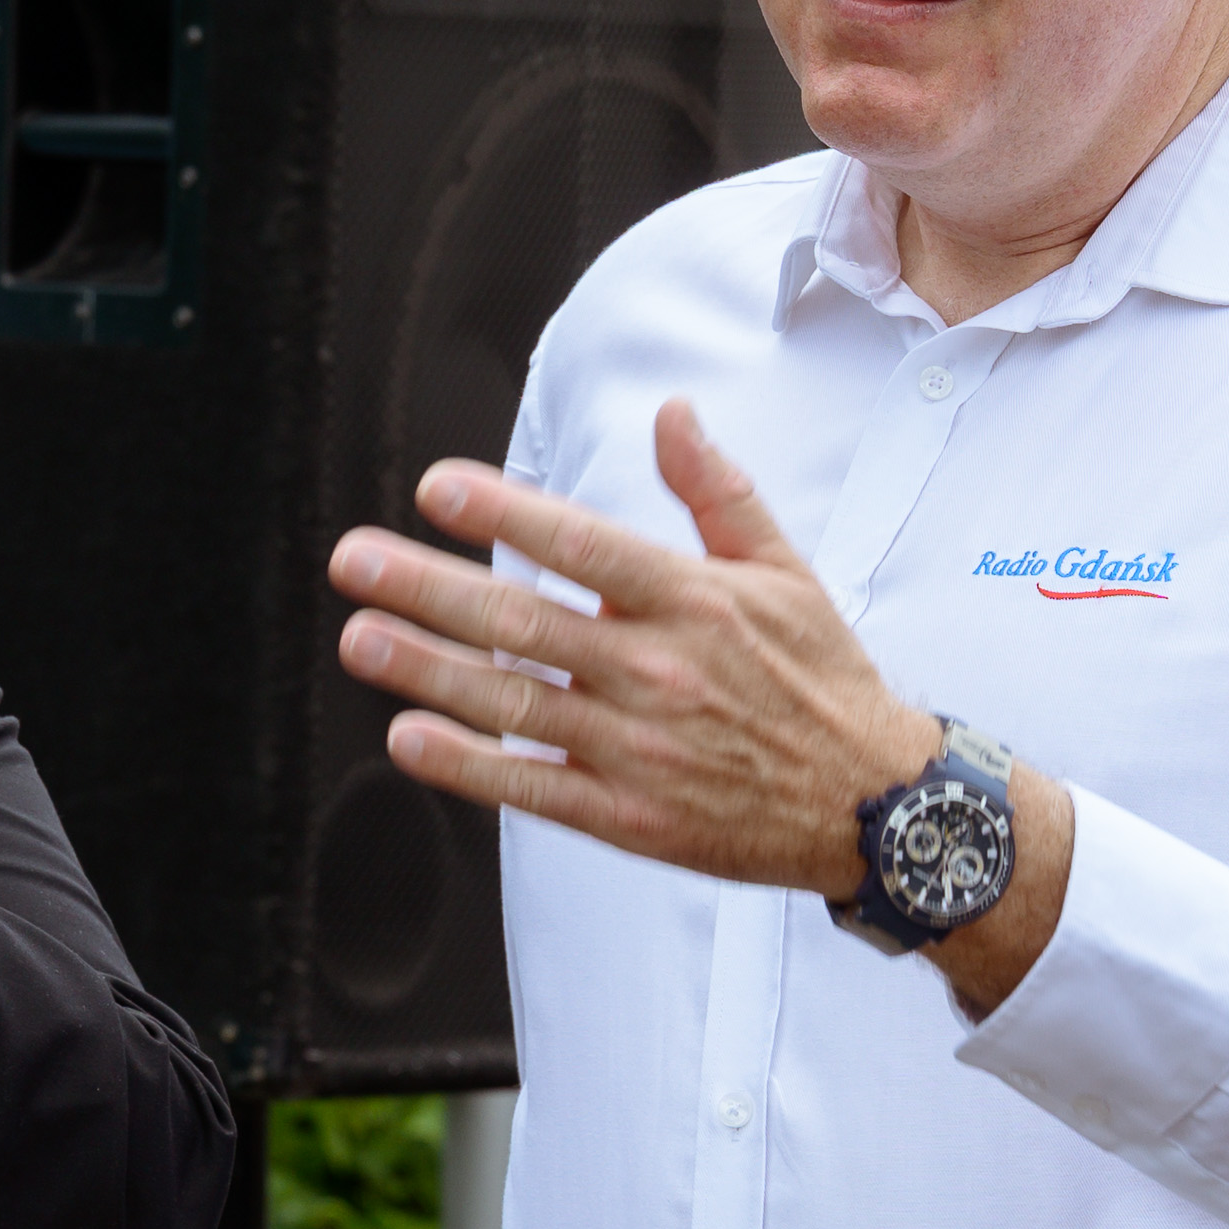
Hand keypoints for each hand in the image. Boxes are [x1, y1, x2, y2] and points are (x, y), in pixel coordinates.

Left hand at [328, 398, 939, 899]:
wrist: (873, 806)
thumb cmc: (822, 680)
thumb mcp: (787, 571)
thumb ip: (718, 492)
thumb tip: (672, 412)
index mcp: (695, 602)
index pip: (583, 545)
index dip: (505, 512)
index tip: (435, 487)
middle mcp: (660, 671)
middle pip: (526, 620)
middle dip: (430, 587)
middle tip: (354, 561)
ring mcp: (639, 749)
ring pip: (514, 702)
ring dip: (427, 671)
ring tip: (360, 638)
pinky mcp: (630, 817)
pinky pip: (534, 787)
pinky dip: (469, 766)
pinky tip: (409, 739)